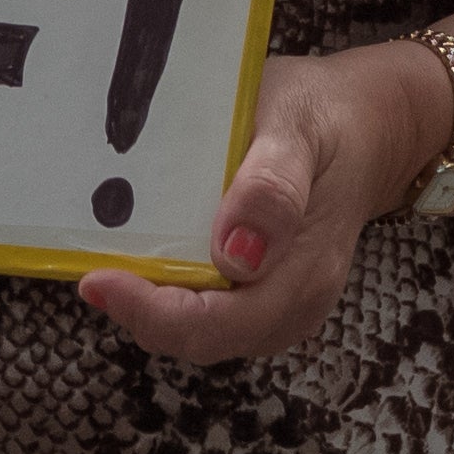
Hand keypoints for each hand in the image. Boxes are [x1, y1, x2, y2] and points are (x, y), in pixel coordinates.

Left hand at [74, 42, 444, 364]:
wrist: (365, 122)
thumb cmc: (324, 116)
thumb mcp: (298, 127)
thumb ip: (272, 188)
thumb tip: (236, 254)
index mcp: (302, 272)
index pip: (214, 324)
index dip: (149, 311)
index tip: (96, 278)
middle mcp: (292, 304)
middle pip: (197, 337)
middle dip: (139, 309)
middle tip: (88, 260)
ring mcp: (279, 304)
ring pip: (198, 330)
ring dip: (150, 302)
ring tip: (107, 254)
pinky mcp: (265, 293)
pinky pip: (209, 309)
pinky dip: (170, 290)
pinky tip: (146, 253)